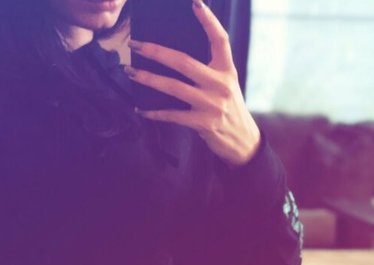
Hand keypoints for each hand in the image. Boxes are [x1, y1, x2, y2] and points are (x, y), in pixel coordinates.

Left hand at [126, 0, 260, 166]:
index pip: (220, 40)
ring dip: (148, 79)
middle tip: (135, 44)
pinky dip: (154, 112)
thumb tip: (175, 58)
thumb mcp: (226, 85)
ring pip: (173, 87)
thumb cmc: (230, 109)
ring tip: (130, 72)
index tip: (195, 3)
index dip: (208, 20)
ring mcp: (211, 105)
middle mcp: (220, 85)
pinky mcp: (203, 123)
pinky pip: (173, 115)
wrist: (243, 141)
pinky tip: (141, 109)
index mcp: (226, 70)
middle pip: (184, 62)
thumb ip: (208, 71)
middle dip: (156, 52)